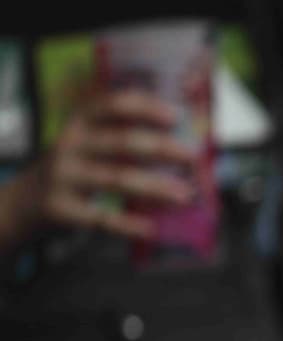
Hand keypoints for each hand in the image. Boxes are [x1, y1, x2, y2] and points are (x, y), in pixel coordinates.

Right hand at [15, 88, 195, 241]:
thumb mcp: (88, 146)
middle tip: (192, 159)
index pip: (113, 105)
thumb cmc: (75, 171)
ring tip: (185, 195)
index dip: (145, 108)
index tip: (175, 117)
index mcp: (80, 123)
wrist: (25, 202)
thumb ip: (123, 141)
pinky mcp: (60, 208)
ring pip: (117, 179)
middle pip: (122, 142)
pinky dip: (128, 224)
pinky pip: (101, 217)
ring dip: (156, 187)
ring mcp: (63, 176)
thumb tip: (181, 150)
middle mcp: (69, 144)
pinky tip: (151, 228)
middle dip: (162, 149)